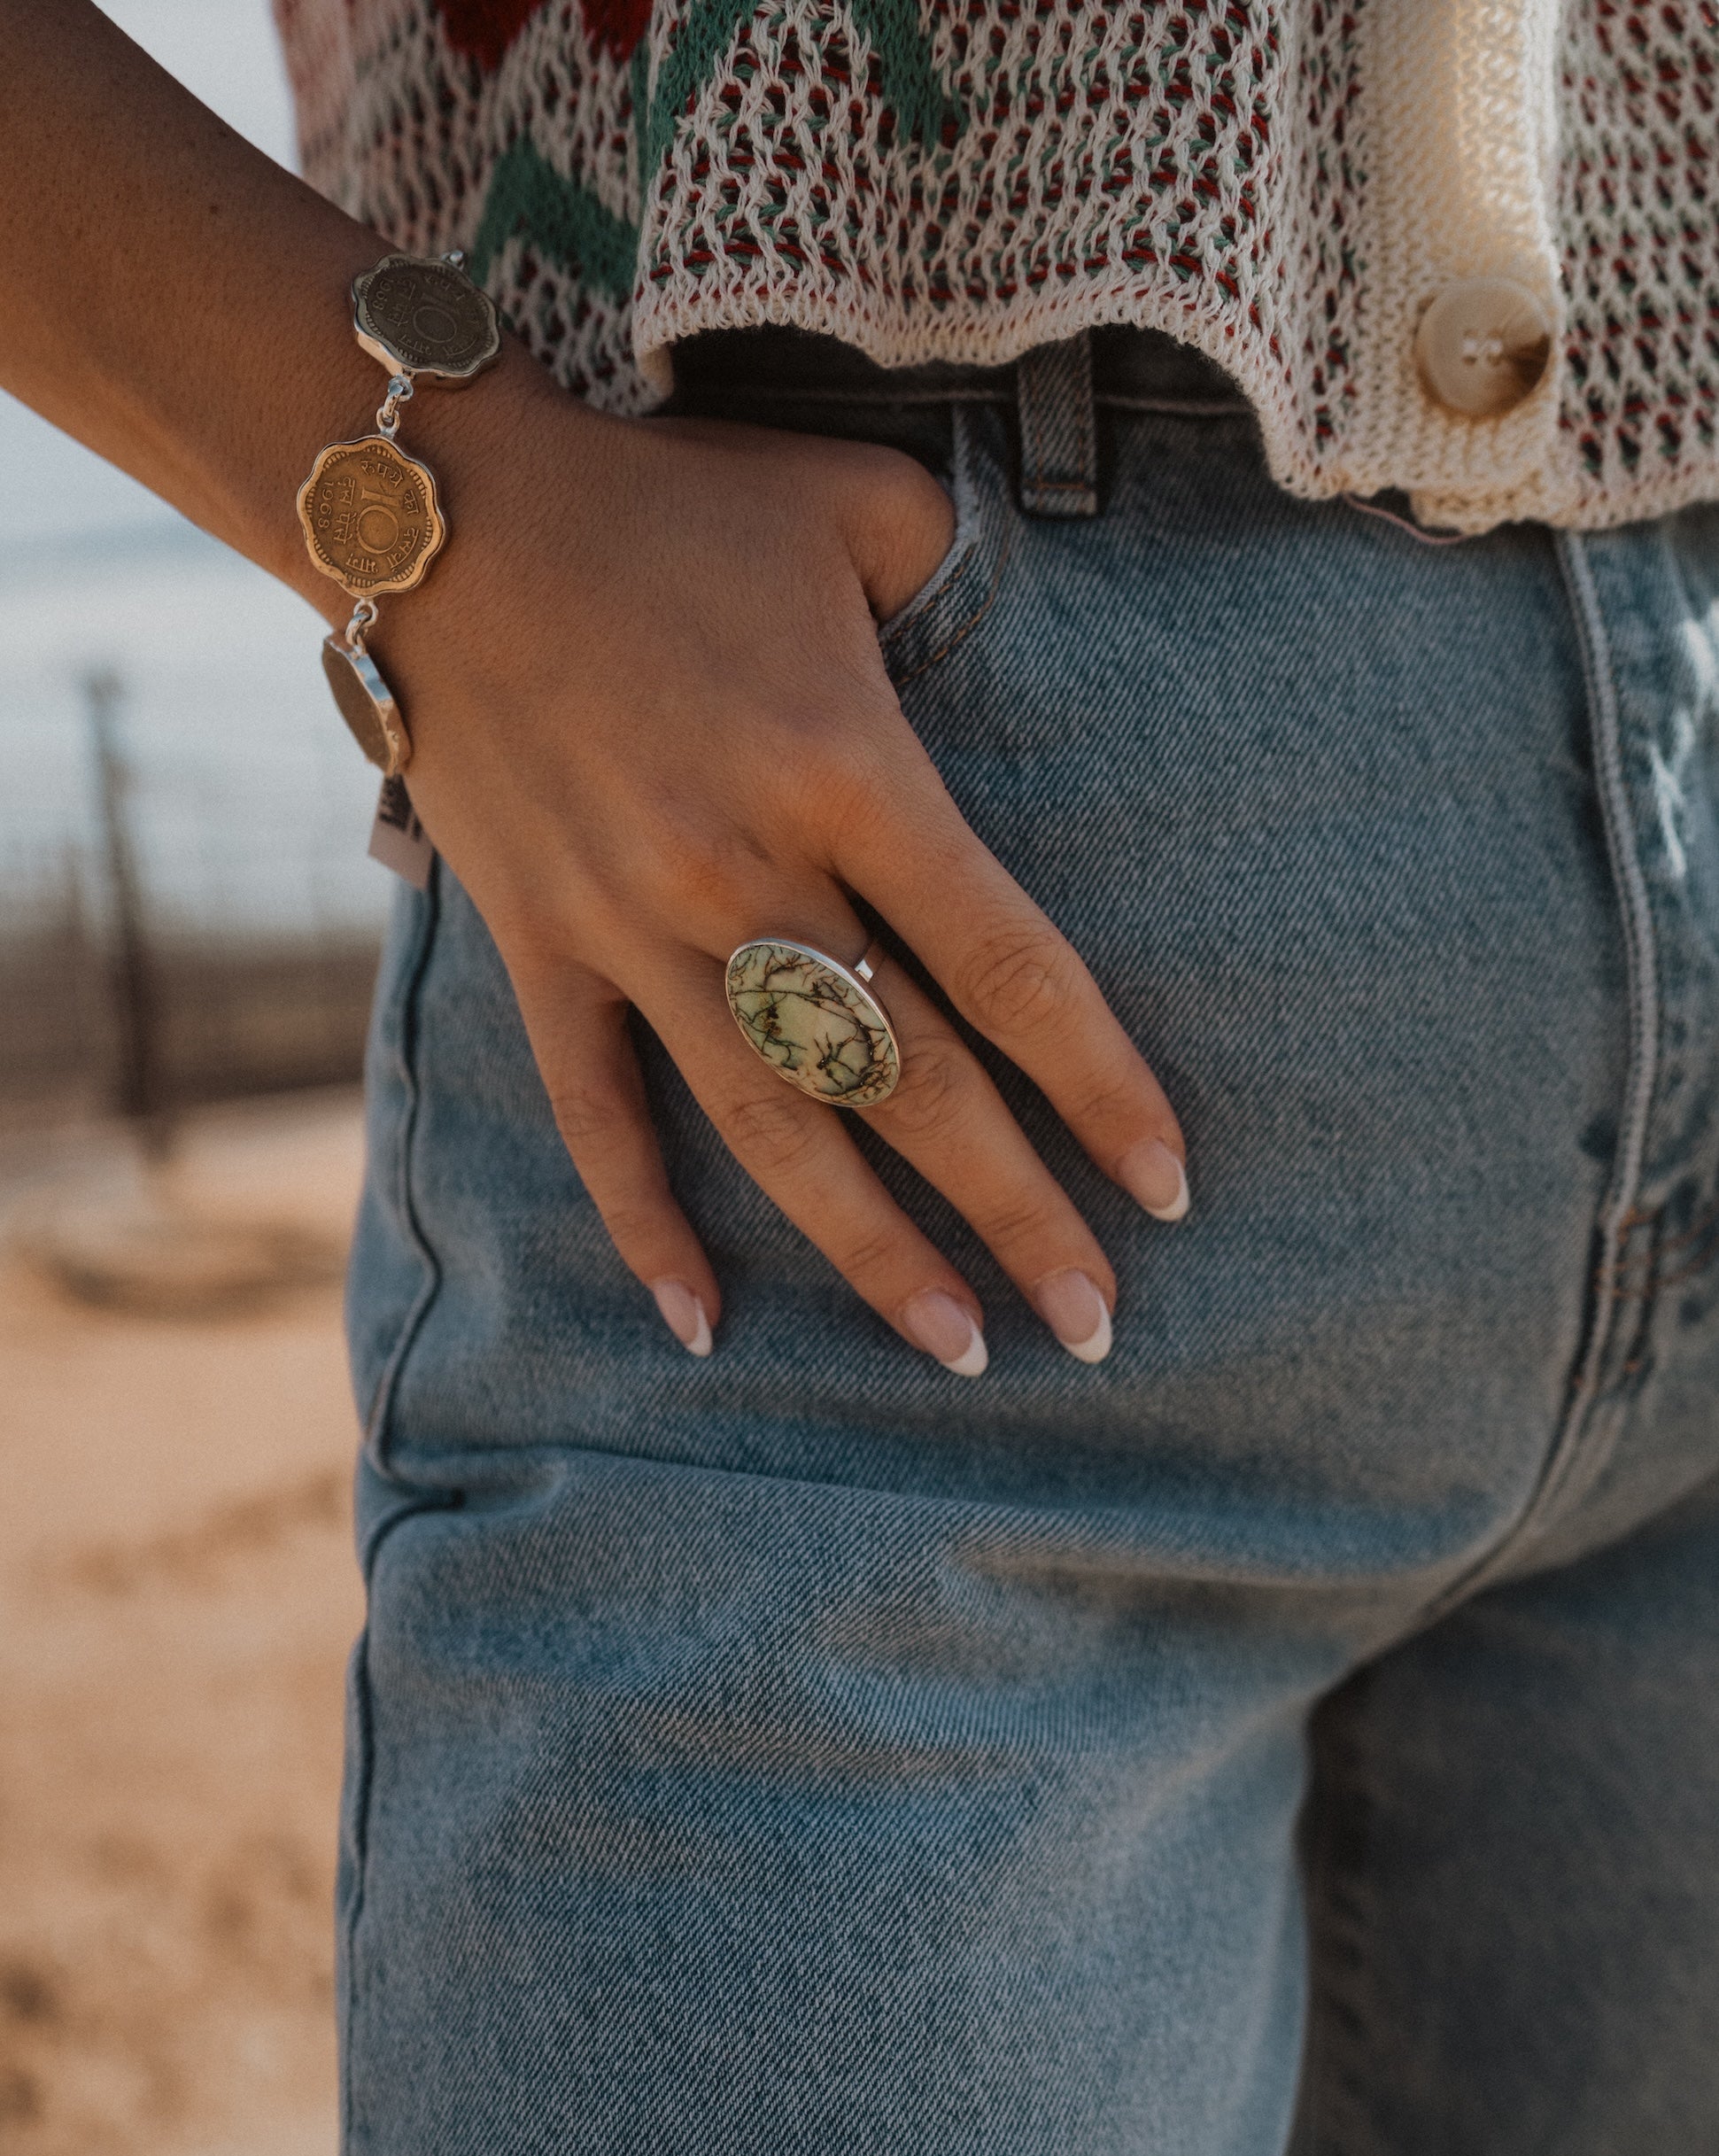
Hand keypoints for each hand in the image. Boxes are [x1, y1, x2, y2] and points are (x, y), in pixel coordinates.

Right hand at [382, 374, 1188, 1373]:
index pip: (1007, 969)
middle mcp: (746, 875)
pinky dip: (644, 1221)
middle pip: (911, 1083)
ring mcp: (633, 928)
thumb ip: (955, 580)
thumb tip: (1019, 640)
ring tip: (957, 1347)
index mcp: (848, 770)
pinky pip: (596, 1113)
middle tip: (1096, 1324)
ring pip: (773, 1129)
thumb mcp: (853, 503)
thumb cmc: (667, 504)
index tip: (1167, 1188)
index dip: (1099, 1089)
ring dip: (870, 1252)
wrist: (436, 509)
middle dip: (1014, 1213)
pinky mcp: (542, 950)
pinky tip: (703, 1321)